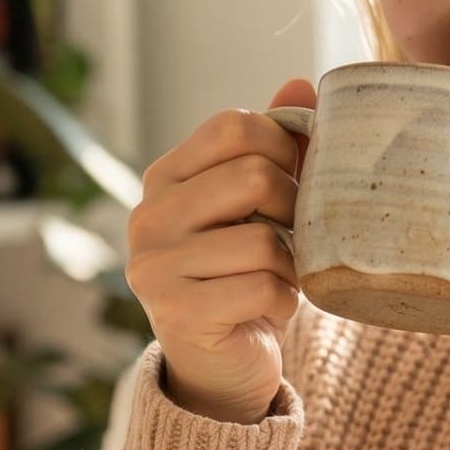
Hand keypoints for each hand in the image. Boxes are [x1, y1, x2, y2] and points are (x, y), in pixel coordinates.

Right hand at [125, 77, 316, 425]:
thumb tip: (301, 82)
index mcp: (164, 179)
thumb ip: (274, 148)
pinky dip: (284, 300)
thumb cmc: (243, 275)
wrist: (221, 367)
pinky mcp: (178, 314)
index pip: (233, 125)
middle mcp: (148, 217)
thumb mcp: (257, 207)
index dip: (282, 146)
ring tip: (277, 277)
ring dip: (291, 264)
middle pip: (253, 175)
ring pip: (264, 239)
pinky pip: (265, 286)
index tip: (292, 181)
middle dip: (292, 209)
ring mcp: (155, 267)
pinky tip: (266, 309)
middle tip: (290, 238)